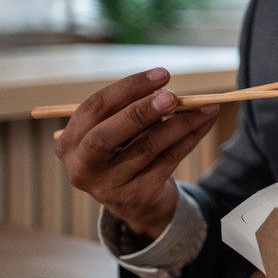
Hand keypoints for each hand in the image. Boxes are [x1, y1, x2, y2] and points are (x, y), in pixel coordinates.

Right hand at [54, 67, 219, 240]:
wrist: (138, 202)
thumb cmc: (128, 153)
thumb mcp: (124, 131)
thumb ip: (137, 110)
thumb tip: (170, 92)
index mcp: (70, 143)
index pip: (94, 108)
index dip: (128, 88)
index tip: (162, 74)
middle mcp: (82, 167)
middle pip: (106, 135)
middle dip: (141, 111)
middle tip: (172, 95)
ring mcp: (107, 186)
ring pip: (146, 147)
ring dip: (180, 122)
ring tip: (206, 106)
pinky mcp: (136, 197)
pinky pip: (168, 160)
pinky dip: (191, 137)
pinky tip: (206, 122)